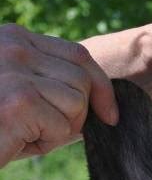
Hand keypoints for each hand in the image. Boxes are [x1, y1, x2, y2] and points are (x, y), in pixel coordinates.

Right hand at [0, 23, 117, 167]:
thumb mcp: (22, 96)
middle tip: (44, 129)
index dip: (101, 86)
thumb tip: (105, 104)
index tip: (110, 114)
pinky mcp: (19, 100)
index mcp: (15, 38)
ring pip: (77, 103)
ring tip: (25, 131)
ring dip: (60, 129)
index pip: (78, 55)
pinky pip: (63, 126)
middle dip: (78, 113)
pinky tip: (16, 139)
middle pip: (83, 80)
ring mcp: (14, 70)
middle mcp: (13, 45)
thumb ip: (54, 88)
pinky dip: (46, 142)